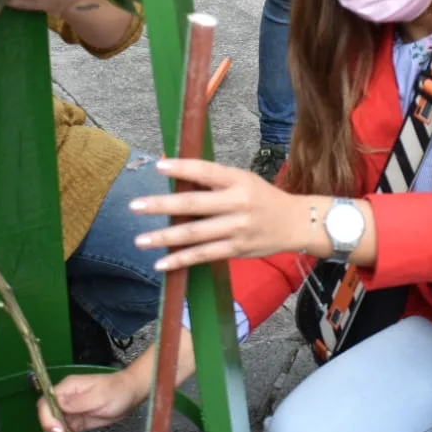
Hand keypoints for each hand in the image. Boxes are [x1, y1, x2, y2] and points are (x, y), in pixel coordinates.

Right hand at [37, 369, 148, 431]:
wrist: (130, 395)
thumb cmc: (116, 390)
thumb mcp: (99, 396)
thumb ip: (78, 401)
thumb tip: (58, 403)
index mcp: (67, 389)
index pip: (46, 404)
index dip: (48, 419)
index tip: (59, 431)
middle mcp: (64, 401)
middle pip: (49, 422)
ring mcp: (70, 413)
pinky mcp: (76, 424)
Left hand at [130, 158, 305, 270]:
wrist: (296, 223)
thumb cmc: (262, 197)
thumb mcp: (242, 180)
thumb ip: (212, 178)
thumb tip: (174, 171)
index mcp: (238, 180)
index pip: (207, 171)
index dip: (183, 168)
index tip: (158, 167)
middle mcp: (238, 204)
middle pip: (195, 205)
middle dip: (163, 206)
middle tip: (136, 205)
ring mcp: (237, 229)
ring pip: (196, 234)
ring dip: (165, 238)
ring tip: (140, 240)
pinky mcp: (236, 250)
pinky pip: (204, 256)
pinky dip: (181, 261)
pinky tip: (161, 264)